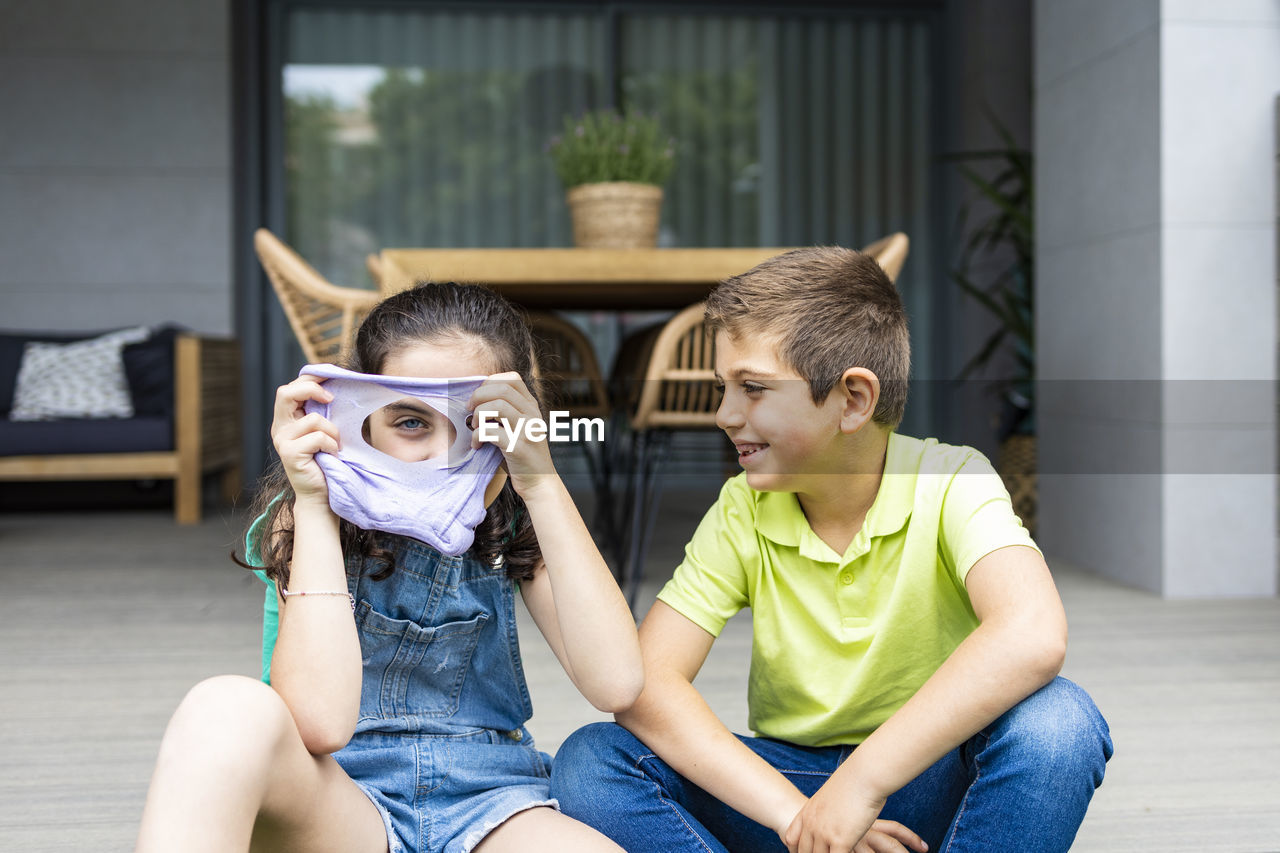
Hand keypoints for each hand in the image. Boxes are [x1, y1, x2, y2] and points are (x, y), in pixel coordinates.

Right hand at [270, 375, 339, 504]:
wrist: (321, 494)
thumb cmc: (326, 462)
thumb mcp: (323, 431)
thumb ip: (322, 412)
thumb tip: (336, 387)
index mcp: (286, 420)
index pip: (289, 389)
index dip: (308, 380)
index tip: (330, 379)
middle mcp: (279, 428)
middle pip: (286, 393)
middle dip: (312, 390)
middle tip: (331, 399)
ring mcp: (282, 441)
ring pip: (313, 418)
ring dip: (333, 431)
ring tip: (335, 446)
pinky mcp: (290, 453)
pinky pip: (318, 437)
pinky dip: (331, 445)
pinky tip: (331, 456)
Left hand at [468, 372, 555, 495]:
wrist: (539, 483)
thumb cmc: (521, 456)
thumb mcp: (519, 428)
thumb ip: (505, 413)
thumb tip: (474, 399)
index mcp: (532, 408)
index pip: (512, 379)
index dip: (490, 382)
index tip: (479, 398)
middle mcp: (532, 415)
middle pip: (502, 388)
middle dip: (478, 396)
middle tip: (469, 410)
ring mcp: (527, 431)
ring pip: (497, 406)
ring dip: (478, 415)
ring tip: (474, 427)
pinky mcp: (518, 448)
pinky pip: (490, 431)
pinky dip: (477, 437)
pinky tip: (476, 446)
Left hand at [782, 777, 925, 852]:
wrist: (865, 775)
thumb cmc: (855, 781)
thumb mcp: (832, 793)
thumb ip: (827, 807)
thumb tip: (833, 811)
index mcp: (808, 811)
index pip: (791, 837)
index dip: (796, 848)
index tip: (803, 851)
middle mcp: (812, 824)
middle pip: (804, 851)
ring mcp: (824, 833)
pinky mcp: (840, 840)